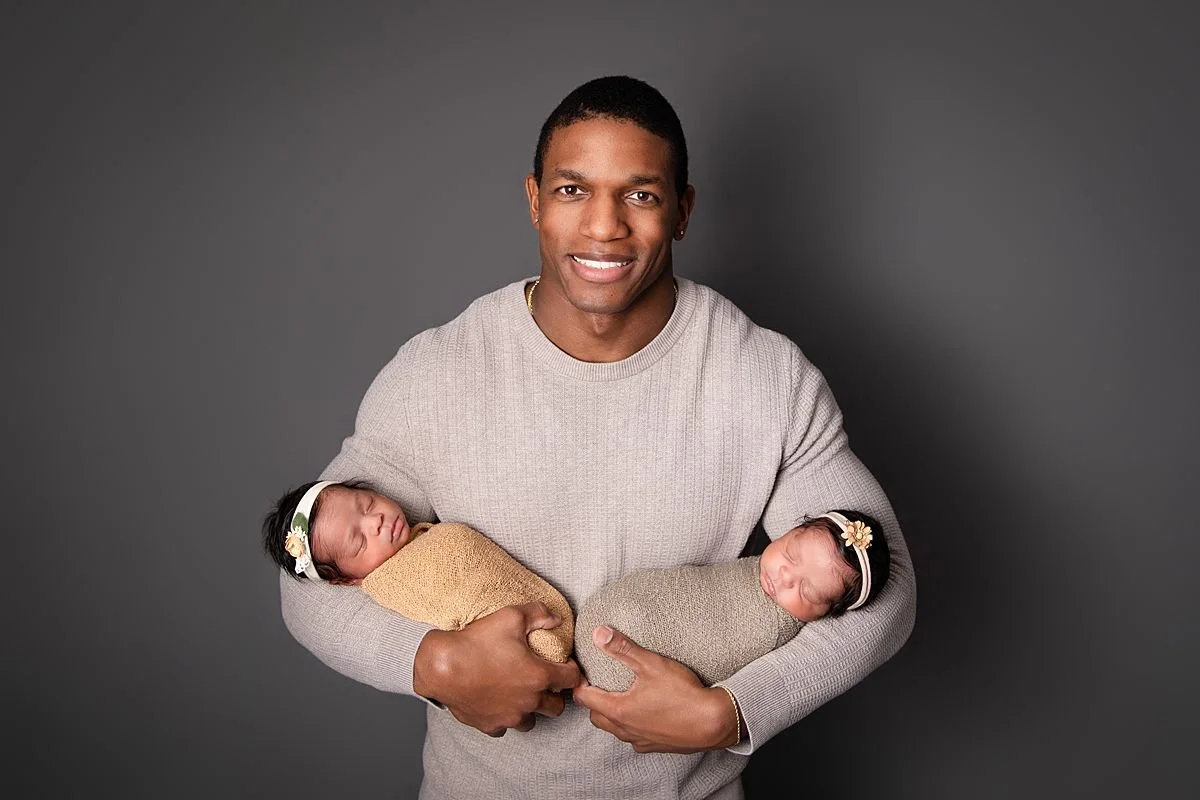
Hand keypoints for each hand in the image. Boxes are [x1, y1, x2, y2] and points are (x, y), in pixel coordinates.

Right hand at [413, 601, 580, 736]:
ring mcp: (509, 717)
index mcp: (539, 676)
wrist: (441, 666)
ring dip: (531, 708)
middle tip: (544, 680)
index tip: (564, 663)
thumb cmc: (476, 641)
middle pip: (557, 706)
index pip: (572, 679)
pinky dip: (505, 717)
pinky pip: (505, 727)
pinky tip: (499, 703)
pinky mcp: (490, 725)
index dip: (572, 669)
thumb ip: (540, 614)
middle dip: (555, 693)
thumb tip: (557, 618)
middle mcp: (529, 701)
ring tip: (521, 693)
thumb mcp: (511, 616)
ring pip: (532, 720)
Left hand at [571, 625, 739, 753]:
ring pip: (615, 730)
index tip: (581, 673)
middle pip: (596, 717)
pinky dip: (632, 726)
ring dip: (612, 715)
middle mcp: (626, 731)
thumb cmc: (683, 694)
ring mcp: (641, 741)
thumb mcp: (651, 664)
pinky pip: (634, 738)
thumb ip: (623, 648)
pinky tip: (644, 713)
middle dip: (593, 701)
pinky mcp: (657, 747)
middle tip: (598, 683)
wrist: (714, 723)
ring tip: (620, 696)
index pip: (584, 698)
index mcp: (619, 711)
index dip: (579, 684)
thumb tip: (598, 633)